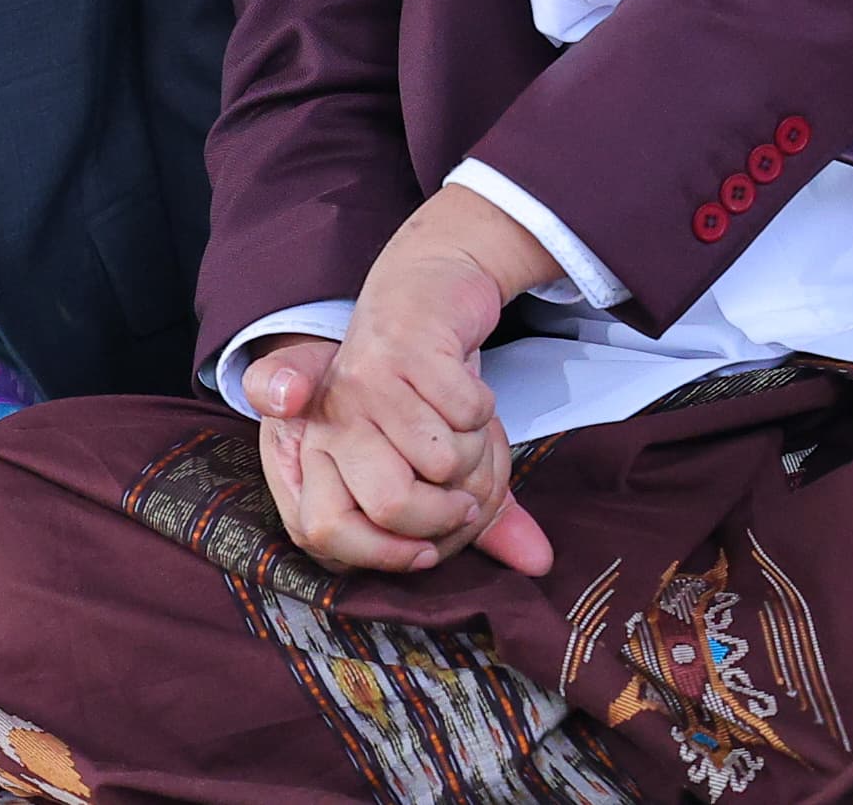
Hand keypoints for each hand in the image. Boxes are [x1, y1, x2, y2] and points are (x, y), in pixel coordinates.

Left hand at [253, 188, 557, 577]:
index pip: (323, 531)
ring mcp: (363, 382)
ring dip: (474, 447)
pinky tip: (461, 381)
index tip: (431, 545)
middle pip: (389, 506)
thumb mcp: (439, 460)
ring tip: (458, 420)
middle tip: (464, 487)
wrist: (424, 290)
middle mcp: (328, 419)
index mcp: (316, 453)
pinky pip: (466, 413)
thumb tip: (536, 563)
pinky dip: (482, 405)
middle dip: (449, 511)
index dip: (388, 553)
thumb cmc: (425, 388)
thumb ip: (480, 519)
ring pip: (441, 462)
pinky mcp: (403, 348)